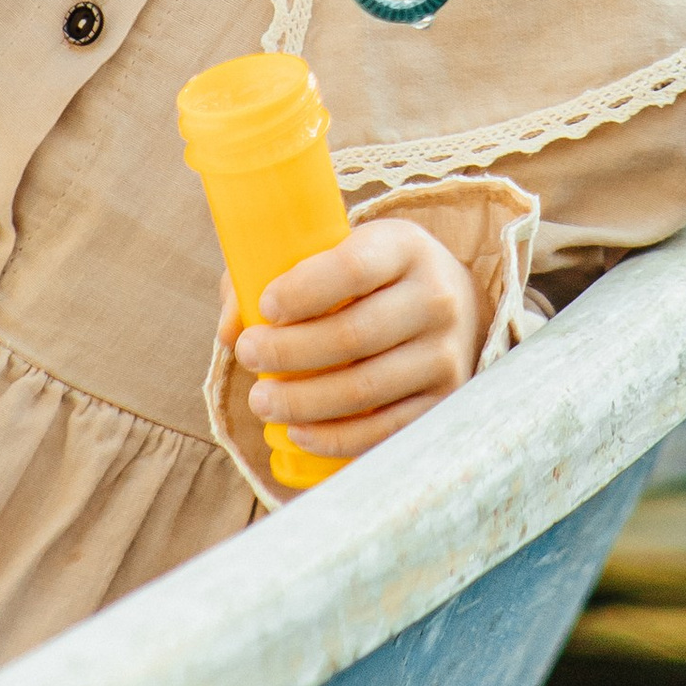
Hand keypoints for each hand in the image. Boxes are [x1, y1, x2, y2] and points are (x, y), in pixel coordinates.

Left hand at [225, 223, 483, 462]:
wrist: (454, 302)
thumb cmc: (369, 277)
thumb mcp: (334, 253)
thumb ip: (271, 273)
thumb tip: (231, 330)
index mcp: (404, 247)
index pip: (353, 268)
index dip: (303, 291)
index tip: (265, 308)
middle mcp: (435, 297)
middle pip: (354, 334)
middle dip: (288, 352)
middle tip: (248, 355)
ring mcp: (445, 353)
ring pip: (365, 387)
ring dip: (302, 401)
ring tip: (261, 401)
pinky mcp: (444, 398)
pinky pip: (385, 428)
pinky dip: (335, 437)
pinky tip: (298, 432)